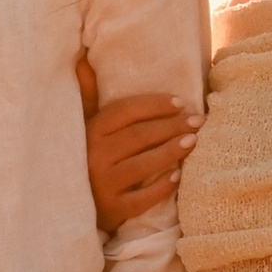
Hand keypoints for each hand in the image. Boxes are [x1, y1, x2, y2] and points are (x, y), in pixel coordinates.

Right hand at [79, 55, 199, 228]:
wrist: (72, 206)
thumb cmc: (86, 158)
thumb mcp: (83, 126)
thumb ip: (88, 96)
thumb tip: (82, 61)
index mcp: (89, 131)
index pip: (125, 111)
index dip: (155, 105)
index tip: (180, 102)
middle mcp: (93, 156)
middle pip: (139, 136)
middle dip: (172, 126)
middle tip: (198, 120)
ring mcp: (102, 185)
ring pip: (142, 165)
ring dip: (171, 151)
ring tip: (194, 141)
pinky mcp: (112, 210)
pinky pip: (142, 199)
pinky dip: (161, 187)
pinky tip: (178, 176)